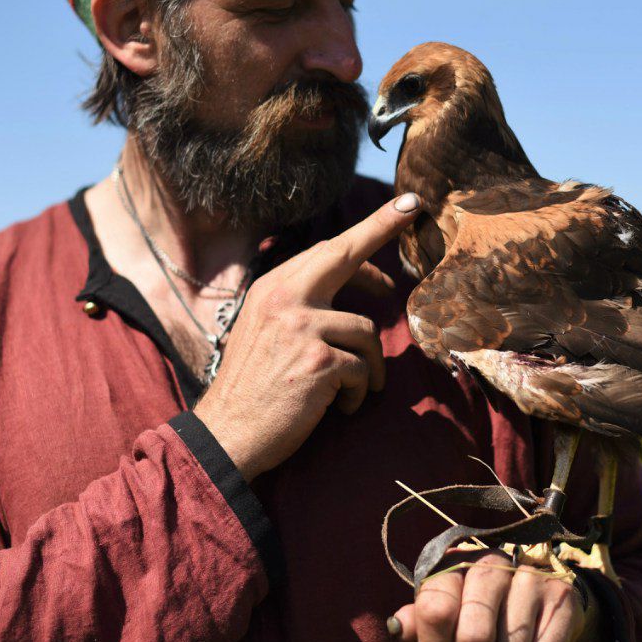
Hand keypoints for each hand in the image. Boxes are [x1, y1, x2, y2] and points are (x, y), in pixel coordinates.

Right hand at [194, 192, 421, 480]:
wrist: (226, 435)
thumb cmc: (252, 387)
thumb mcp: (264, 331)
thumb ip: (299, 304)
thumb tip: (347, 281)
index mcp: (272, 288)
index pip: (326, 249)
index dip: (368, 228)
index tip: (402, 206)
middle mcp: (285, 297)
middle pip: (346, 254)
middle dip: (382, 227)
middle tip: (414, 209)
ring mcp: (302, 327)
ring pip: (367, 331)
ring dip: (369, 366)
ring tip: (354, 388)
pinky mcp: (319, 361)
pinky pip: (362, 370)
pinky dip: (358, 393)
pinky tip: (340, 407)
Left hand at [389, 549, 597, 641]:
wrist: (535, 604)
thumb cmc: (476, 613)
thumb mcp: (445, 616)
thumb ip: (419, 622)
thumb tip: (394, 628)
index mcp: (452, 564)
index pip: (435, 609)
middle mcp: (489, 562)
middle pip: (474, 634)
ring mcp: (527, 576)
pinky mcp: (559, 595)